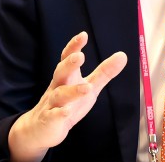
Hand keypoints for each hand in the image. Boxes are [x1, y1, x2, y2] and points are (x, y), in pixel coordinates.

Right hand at [8, 31, 126, 161]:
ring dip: (72, 91)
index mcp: (67, 76)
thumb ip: (104, 72)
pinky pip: (53, 116)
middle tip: (80, 56)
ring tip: (87, 88)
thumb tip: (123, 55)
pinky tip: (66, 112)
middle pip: (60, 72)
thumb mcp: (89, 86)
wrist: (42, 128)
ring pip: (59, 95)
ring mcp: (52, 103)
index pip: (68, 57)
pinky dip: (59, 114)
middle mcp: (58, 86)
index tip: (83, 35)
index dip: (74, 46)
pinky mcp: (49, 120)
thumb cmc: (68, 102)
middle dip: (69, 64)